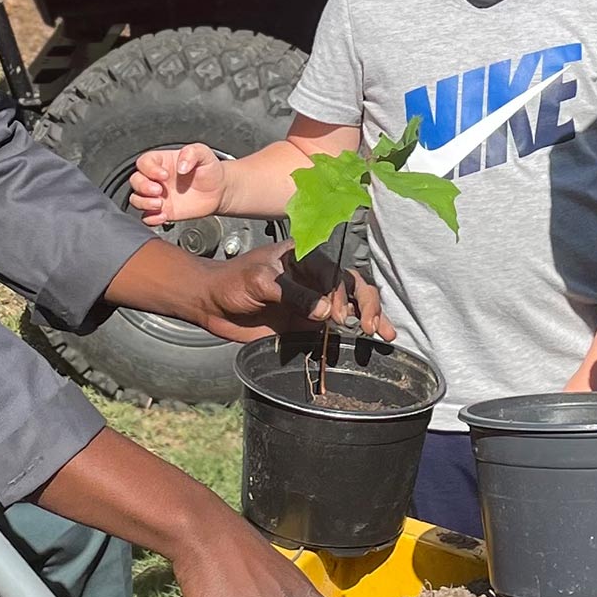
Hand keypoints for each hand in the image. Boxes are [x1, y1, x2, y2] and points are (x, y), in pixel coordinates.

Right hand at [129, 143, 225, 225]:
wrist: (218, 190)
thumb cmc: (208, 170)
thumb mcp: (203, 153)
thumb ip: (192, 153)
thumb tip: (181, 166)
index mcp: (162, 162)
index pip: (144, 162)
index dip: (150, 169)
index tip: (164, 174)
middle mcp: (156, 179)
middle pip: (135, 181)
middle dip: (143, 187)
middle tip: (159, 190)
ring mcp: (158, 196)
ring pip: (136, 199)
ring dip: (144, 203)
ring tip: (160, 204)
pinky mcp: (163, 211)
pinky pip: (147, 217)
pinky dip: (151, 219)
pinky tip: (164, 216)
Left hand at [193, 241, 395, 343]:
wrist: (210, 303)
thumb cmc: (231, 282)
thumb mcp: (259, 282)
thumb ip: (292, 294)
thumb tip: (325, 311)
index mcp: (306, 257)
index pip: (335, 273)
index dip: (341, 294)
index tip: (335, 316)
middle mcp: (314, 277)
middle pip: (353, 285)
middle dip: (367, 304)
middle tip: (369, 326)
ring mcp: (313, 299)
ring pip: (351, 306)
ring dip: (371, 317)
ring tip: (386, 334)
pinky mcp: (307, 321)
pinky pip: (335, 327)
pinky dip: (354, 333)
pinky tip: (373, 339)